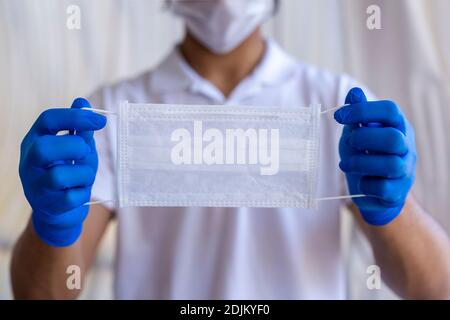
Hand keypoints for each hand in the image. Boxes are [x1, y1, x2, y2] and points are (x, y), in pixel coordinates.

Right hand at [19, 98, 106, 245]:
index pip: (47, 120)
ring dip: (83, 174)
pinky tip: (79, 193)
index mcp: (35, 141)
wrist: (60, 212)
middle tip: (85, 152)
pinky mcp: (48, 206)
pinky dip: (83, 193)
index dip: (75, 117)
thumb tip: (82, 101)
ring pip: (60, 175)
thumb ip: (79, 129)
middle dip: (73, 147)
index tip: (100, 121)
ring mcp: (35, 186)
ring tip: (84, 177)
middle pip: (45, 148)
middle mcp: (29, 163)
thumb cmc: (69, 174)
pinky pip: (72, 197)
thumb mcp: (76, 149)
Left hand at [334, 88, 415, 225]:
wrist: (372, 190)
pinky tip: (360, 181)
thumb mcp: (357, 132)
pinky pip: (384, 188)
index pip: (390, 111)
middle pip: (393, 138)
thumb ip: (357, 115)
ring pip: (390, 164)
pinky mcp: (397, 193)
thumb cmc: (365, 155)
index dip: (363, 110)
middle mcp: (406, 147)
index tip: (338, 116)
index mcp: (397, 127)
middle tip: (349, 142)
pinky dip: (366, 185)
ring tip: (345, 164)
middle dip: (364, 139)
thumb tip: (354, 93)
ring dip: (361, 163)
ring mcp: (405, 171)